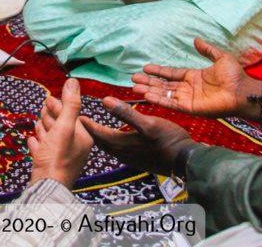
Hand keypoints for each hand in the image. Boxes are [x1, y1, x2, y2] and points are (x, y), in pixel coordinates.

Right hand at [28, 78, 93, 188]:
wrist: (46, 187)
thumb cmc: (56, 156)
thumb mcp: (64, 126)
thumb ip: (69, 104)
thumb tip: (73, 81)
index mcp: (83, 138)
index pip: (71, 116)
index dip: (59, 106)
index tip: (48, 98)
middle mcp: (76, 149)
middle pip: (62, 126)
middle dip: (52, 117)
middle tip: (44, 108)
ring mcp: (63, 160)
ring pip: (52, 139)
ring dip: (45, 129)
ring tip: (38, 123)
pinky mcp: (50, 168)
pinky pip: (44, 153)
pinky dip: (39, 145)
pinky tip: (32, 141)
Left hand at [81, 97, 195, 175]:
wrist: (185, 161)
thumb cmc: (168, 140)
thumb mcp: (148, 123)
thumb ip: (126, 113)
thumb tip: (104, 100)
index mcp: (121, 144)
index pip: (97, 133)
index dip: (86, 124)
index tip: (76, 115)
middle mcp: (122, 154)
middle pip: (100, 142)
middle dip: (89, 132)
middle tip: (80, 122)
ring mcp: (130, 159)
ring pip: (109, 147)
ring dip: (100, 138)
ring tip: (95, 129)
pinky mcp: (138, 161)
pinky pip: (118, 151)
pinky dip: (111, 143)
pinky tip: (116, 139)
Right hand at [132, 38, 258, 118]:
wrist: (242, 91)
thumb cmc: (234, 76)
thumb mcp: (220, 57)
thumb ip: (207, 50)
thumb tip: (196, 39)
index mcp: (193, 77)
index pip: (171, 74)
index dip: (158, 71)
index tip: (144, 67)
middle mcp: (188, 88)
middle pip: (163, 85)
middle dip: (148, 81)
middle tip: (133, 79)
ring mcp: (188, 99)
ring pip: (164, 94)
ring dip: (149, 91)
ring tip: (135, 87)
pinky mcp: (190, 108)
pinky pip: (171, 104)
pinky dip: (159, 100)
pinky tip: (147, 96)